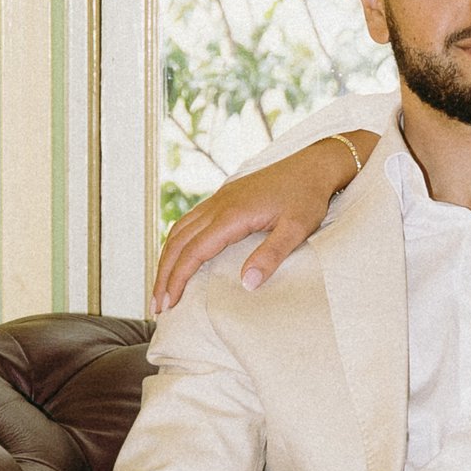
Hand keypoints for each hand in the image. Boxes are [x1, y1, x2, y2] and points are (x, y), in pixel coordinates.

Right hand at [153, 133, 378, 308]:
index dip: (177, 279)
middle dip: (163, 275)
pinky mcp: (223, 198)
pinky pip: (189, 222)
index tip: (168, 304)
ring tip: (162, 287)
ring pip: (178, 231)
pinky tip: (178, 256)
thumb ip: (271, 256)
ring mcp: (218, 200)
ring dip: (166, 259)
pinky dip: (176, 243)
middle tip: (156, 306)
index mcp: (231, 215)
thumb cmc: (307, 197)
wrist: (313, 165)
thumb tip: (246, 284)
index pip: (193, 252)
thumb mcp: (296, 229)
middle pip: (177, 243)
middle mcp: (217, 206)